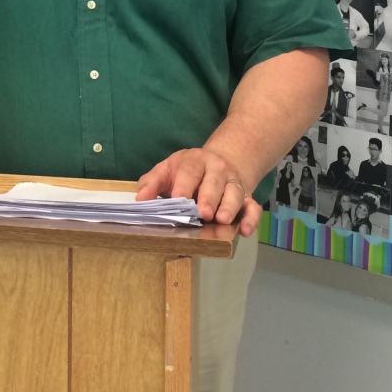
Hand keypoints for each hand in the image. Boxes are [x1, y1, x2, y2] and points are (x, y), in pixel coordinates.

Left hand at [136, 147, 260, 236]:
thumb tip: (139, 199)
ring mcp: (233, 183)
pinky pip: (252, 207)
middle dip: (209, 197)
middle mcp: (216, 169)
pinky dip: (251, 218)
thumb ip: (151, 183)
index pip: (189, 171)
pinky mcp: (246, 197)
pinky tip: (246, 230)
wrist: (219, 162)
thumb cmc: (187, 171)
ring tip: (222, 220)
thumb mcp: (167, 170)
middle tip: (203, 212)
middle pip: (214, 181)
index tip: (178, 198)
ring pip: (234, 193)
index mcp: (194, 161)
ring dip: (229, 207)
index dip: (184, 185)